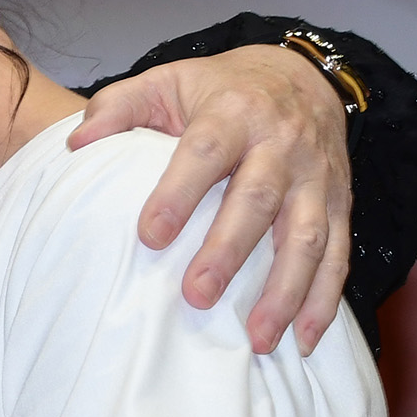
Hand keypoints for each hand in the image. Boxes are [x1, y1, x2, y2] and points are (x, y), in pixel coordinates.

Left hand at [68, 44, 349, 354]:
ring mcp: (316, 177)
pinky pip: (338, 254)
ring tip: (258, 339)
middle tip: (197, 297)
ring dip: (285, 290)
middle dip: (229, 251)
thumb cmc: (220, 89)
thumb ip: (118, 106)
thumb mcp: (166, 80)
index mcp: (233, 113)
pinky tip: (305, 340)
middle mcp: (281, 145)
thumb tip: (76, 143)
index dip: (179, 192)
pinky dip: (326, 300)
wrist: (301, 75)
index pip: (206, 151)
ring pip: (307, 236)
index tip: (150, 235)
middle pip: (258, 199)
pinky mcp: (340, 203)